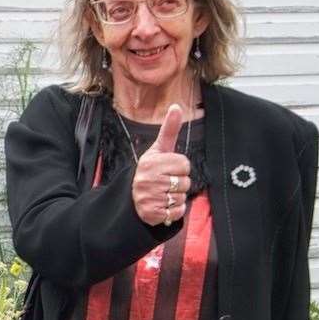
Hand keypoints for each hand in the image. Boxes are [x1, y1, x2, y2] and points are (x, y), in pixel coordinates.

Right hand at [133, 104, 191, 226]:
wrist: (133, 198)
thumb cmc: (151, 171)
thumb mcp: (158, 150)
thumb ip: (169, 129)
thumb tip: (176, 106)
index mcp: (151, 163)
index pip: (184, 164)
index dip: (180, 168)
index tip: (167, 169)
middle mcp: (148, 180)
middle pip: (185, 181)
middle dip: (179, 183)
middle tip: (165, 183)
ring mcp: (149, 197)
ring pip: (181, 197)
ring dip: (176, 198)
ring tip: (163, 194)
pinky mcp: (152, 213)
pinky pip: (177, 212)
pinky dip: (173, 211)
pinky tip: (163, 206)